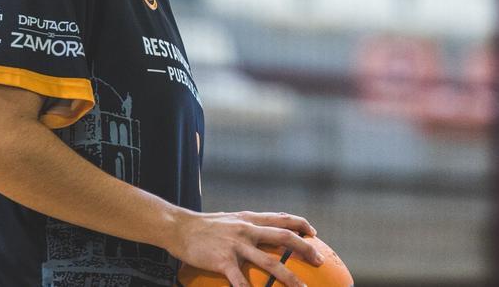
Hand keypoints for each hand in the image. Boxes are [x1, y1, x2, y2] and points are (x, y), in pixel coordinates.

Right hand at [169, 210, 321, 286]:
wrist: (179, 228)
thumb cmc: (205, 226)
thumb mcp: (230, 219)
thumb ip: (247, 224)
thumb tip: (263, 231)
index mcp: (250, 219)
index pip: (281, 218)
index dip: (301, 224)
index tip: (314, 234)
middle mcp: (247, 229)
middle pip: (283, 238)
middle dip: (304, 249)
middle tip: (319, 261)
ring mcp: (236, 245)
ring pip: (269, 262)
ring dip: (288, 278)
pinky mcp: (223, 261)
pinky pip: (241, 281)